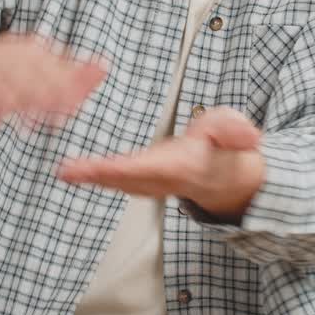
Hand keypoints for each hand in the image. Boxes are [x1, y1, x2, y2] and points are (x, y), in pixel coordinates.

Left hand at [56, 105, 265, 219]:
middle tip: (69, 172)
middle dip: (99, 176)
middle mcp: (165, 179)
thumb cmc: (228, 149)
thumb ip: (236, 132)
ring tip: (66, 172)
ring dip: (93, 179)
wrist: (231, 177)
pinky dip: (97, 176)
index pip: (154, 167)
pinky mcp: (146, 178)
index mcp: (185, 166)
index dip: (129, 168)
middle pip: (129, 179)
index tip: (106, 166)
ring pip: (121, 183)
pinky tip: (77, 172)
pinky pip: (118, 179)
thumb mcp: (238, 132)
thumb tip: (248, 137)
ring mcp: (154, 182)